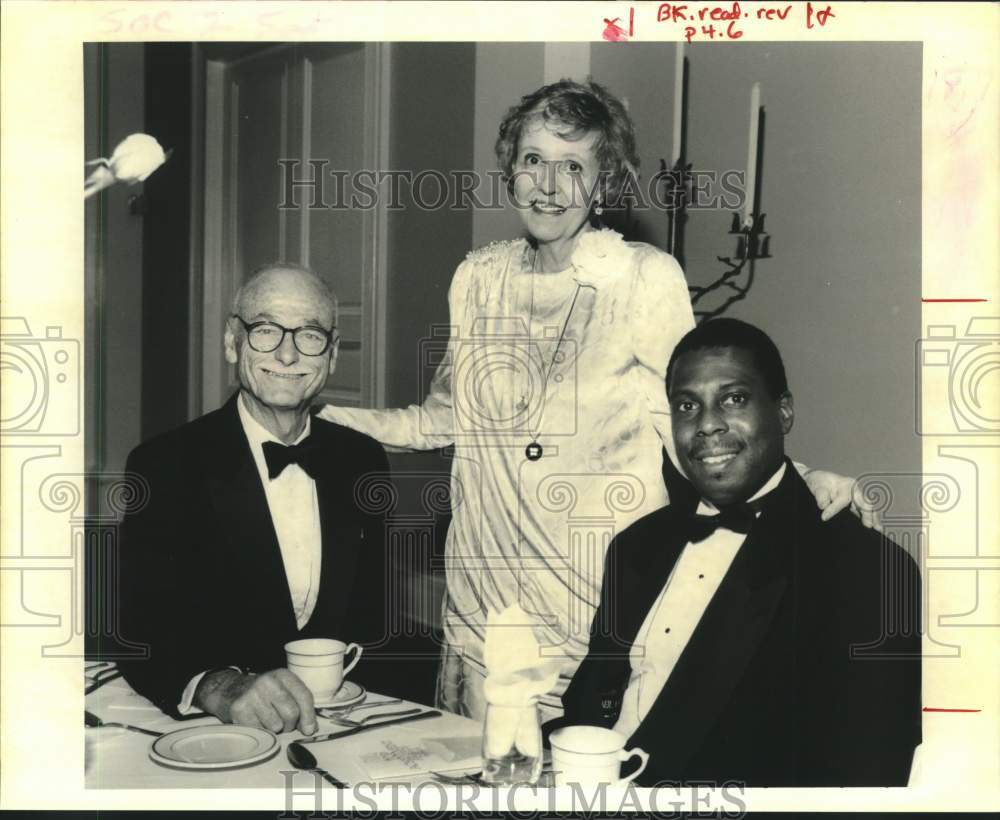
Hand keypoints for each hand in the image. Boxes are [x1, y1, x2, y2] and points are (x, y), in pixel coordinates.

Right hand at [194, 668, 316, 734]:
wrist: (230, 690)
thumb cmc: (264, 694)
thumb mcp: (284, 691)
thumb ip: (300, 706)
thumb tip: (310, 729)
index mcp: (283, 675)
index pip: (304, 696)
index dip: (309, 716)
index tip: (309, 729)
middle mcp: (268, 681)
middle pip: (291, 713)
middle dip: (290, 725)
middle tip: (283, 724)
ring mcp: (252, 694)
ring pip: (276, 725)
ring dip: (275, 730)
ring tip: (267, 721)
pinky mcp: (239, 709)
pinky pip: (260, 731)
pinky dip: (261, 732)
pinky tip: (256, 722)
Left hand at [803, 469, 881, 530]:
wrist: (819, 480)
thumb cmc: (819, 482)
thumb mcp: (817, 487)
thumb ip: (821, 496)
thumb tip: (823, 506)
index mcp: (846, 484)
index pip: (844, 498)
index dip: (835, 509)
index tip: (824, 517)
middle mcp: (855, 490)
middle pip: (865, 502)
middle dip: (868, 514)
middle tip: (868, 526)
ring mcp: (858, 497)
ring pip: (869, 508)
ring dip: (873, 518)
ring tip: (877, 529)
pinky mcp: (857, 504)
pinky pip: (866, 512)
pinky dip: (871, 519)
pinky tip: (876, 528)